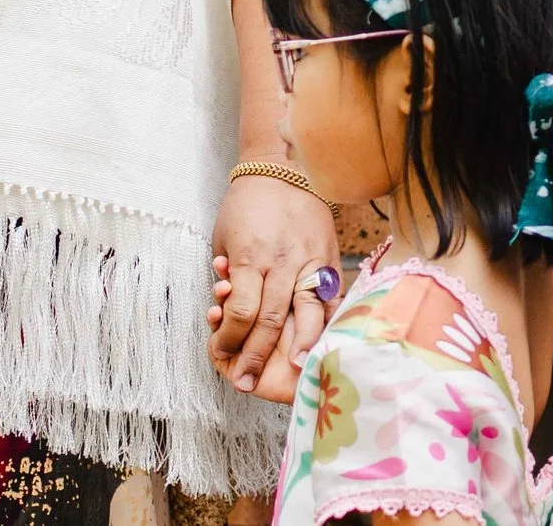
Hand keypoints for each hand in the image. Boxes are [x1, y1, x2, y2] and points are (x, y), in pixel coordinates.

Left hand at [208, 174, 339, 402]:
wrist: (284, 170)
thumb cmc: (246, 206)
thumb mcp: (223, 240)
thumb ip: (228, 280)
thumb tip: (228, 316)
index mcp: (250, 256)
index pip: (242, 311)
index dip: (230, 339)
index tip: (222, 352)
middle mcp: (282, 261)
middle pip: (271, 319)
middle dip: (257, 356)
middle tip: (247, 382)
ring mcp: (309, 260)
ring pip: (308, 312)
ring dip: (302, 345)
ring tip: (298, 372)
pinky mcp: (328, 258)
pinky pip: (330, 297)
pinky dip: (326, 321)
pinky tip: (323, 341)